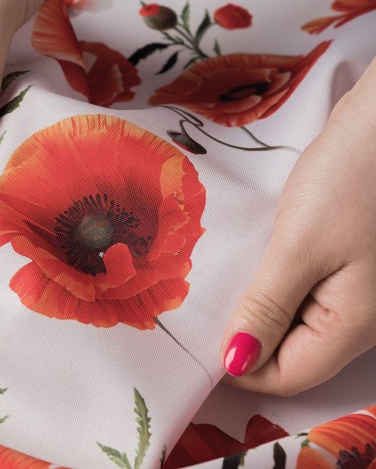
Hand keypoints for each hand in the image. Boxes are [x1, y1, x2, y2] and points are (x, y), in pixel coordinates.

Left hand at [220, 57, 375, 395]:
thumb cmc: (351, 179)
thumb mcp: (300, 246)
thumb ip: (268, 308)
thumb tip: (237, 363)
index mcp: (352, 325)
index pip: (288, 376)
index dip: (241, 368)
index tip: (199, 344)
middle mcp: (356, 317)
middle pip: (290, 353)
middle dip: (243, 338)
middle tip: (201, 311)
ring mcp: (350, 290)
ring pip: (292, 323)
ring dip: (253, 310)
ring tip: (216, 289)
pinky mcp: (340, 263)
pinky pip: (298, 293)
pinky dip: (268, 286)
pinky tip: (246, 268)